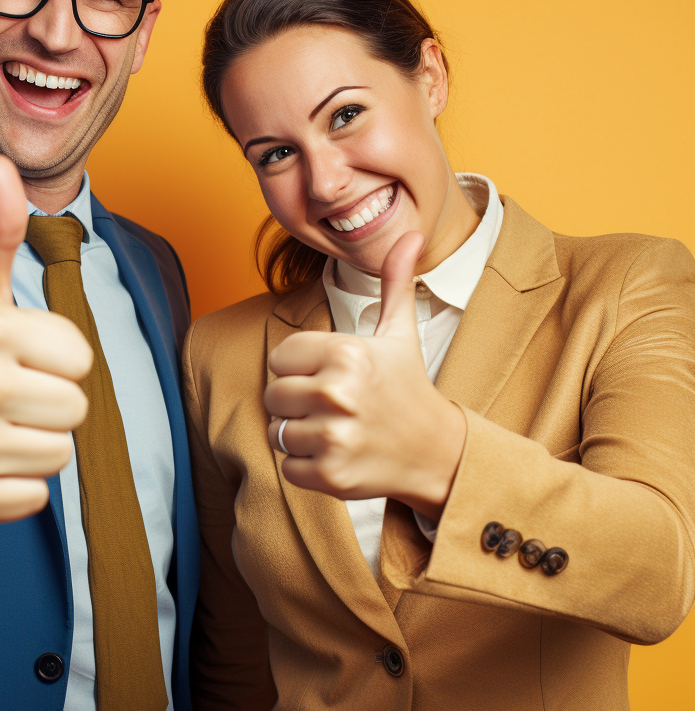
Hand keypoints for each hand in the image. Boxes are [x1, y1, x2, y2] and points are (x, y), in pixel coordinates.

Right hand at [0, 155, 91, 524]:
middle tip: (7, 393)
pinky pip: (36, 496)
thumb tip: (1, 162)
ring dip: (35, 442)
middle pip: (76, 407)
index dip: (56, 357)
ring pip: (60, 453)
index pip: (81, 357)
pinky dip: (17, 485)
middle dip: (50, 402)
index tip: (18, 355)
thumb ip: (0, 228)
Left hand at [265, 232, 465, 519]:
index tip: (329, 375)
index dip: (299, 368)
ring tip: (335, 429)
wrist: (437, 453)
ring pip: (277, 431)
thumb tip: (410, 235)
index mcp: (346, 353)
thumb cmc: (408, 388)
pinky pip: (287, 467)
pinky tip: (337, 455)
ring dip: (298, 434)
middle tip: (332, 405)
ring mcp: (333, 436)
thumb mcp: (399, 333)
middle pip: (273, 394)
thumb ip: (394, 282)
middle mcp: (337, 393)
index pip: (280, 357)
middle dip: (296, 401)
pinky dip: (305, 466)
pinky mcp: (329, 475)